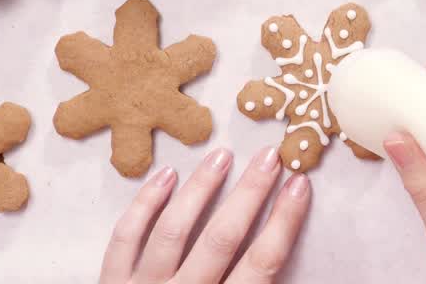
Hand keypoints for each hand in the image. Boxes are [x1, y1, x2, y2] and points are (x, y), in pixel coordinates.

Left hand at [100, 147, 310, 283]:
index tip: (299, 187)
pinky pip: (125, 237)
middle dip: (250, 194)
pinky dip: (145, 203)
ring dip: (201, 188)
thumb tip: (282, 276)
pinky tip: (166, 175)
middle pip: (222, 238)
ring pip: (174, 229)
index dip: (283, 223)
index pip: (261, 264)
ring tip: (221, 154)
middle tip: (270, 155)